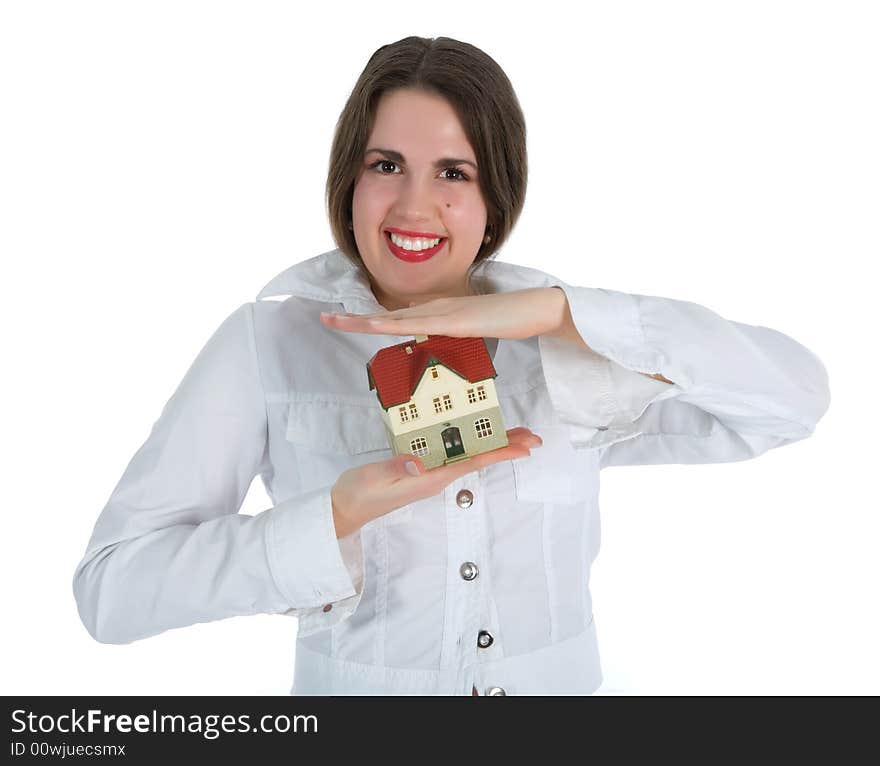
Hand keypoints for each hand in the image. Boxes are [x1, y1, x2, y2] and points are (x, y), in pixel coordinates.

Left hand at [319, 288, 567, 339]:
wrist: (536, 308)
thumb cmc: (510, 319)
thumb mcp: (476, 332)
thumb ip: (456, 337)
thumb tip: (442, 345)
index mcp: (439, 312)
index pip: (398, 319)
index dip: (371, 321)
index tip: (347, 323)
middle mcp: (435, 308)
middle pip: (387, 316)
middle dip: (355, 319)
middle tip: (324, 319)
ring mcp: (443, 313)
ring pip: (393, 318)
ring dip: (361, 321)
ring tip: (333, 321)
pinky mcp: (454, 321)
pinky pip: (416, 325)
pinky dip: (390, 325)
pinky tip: (371, 326)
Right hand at [330, 427, 542, 537]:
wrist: (344, 510)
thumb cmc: (359, 493)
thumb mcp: (375, 477)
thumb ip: (397, 466)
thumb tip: (420, 460)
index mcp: (430, 478)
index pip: (473, 462)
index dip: (501, 452)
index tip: (525, 447)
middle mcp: (435, 477)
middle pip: (478, 459)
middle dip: (506, 446)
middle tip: (533, 436)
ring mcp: (428, 474)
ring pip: (468, 456)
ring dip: (491, 444)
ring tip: (514, 434)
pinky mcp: (420, 471)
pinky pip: (452, 455)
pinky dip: (468, 443)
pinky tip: (474, 437)